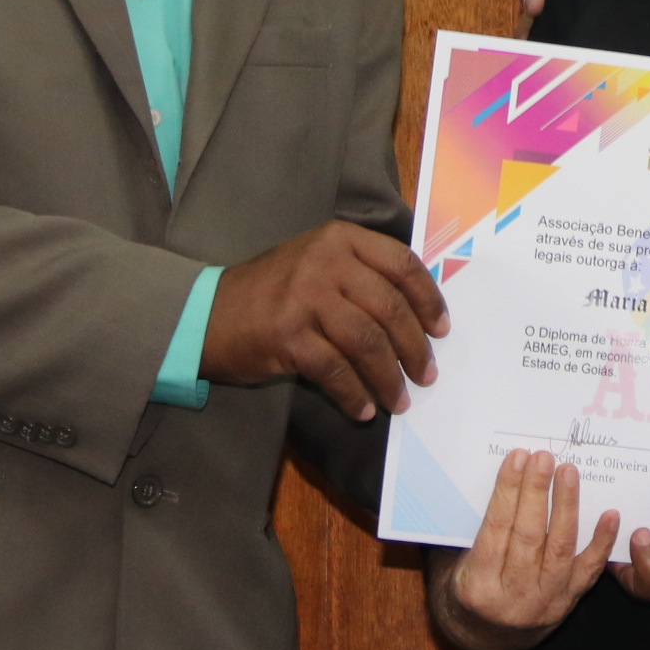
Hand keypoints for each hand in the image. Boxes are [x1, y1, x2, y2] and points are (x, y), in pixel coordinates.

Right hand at [202, 220, 448, 420]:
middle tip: (427, 374)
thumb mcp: (318, 262)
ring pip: (367, 341)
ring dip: (389, 377)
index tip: (441, 329)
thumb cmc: (273, 290)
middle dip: (414, 347)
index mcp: (340, 239)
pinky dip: (353, 394)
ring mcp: (305, 297)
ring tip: (400, 400)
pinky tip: (362, 409)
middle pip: (389, 307)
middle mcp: (325, 262)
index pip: (401, 264)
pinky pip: (335, 370)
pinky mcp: (288, 336)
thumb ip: (361, 274)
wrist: (207, 313)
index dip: (428, 299)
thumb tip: (417, 313)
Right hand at [441, 451, 619, 646]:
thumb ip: (478, 527)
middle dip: (536, 493)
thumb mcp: (459, 564)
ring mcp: (543, 603)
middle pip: (528, 536)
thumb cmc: (473, 587)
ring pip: (559, 549)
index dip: (507, 491)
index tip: (518, 457)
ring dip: (567, 507)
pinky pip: (588, 571)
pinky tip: (610, 515)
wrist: (487, 637)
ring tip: (568, 473)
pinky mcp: (567, 604)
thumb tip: (505, 476)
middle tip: (544, 457)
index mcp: (477, 586)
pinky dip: (601, 542)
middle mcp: (511, 598)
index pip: (495, 529)